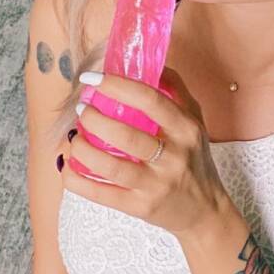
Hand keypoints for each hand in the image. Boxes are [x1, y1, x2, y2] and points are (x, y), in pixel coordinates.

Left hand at [61, 66, 226, 236]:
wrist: (205, 211)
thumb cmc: (194, 160)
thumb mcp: (195, 121)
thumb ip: (174, 90)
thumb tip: (148, 63)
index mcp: (186, 130)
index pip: (149, 101)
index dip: (116, 85)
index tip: (92, 79)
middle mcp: (174, 158)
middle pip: (125, 134)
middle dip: (93, 118)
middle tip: (82, 109)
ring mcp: (156, 185)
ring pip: (110, 165)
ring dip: (83, 148)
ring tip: (76, 136)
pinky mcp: (140, 207)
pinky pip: (100, 193)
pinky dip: (77, 179)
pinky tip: (68, 164)